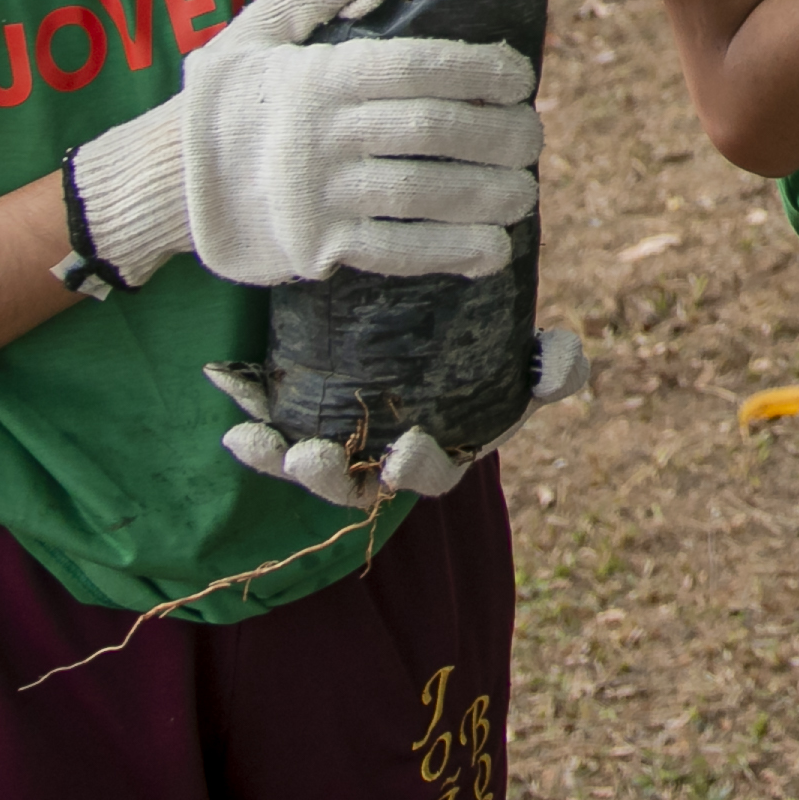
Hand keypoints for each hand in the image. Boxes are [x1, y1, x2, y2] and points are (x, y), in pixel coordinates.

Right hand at [66, 0, 539, 290]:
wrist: (167, 185)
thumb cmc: (226, 102)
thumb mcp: (253, 30)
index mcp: (317, 75)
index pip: (416, 66)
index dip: (481, 70)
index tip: (520, 79)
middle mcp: (320, 133)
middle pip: (432, 131)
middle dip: (499, 134)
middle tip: (533, 138)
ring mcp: (318, 194)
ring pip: (424, 193)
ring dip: (488, 194)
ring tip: (523, 192)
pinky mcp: (316, 246)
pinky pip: (396, 251)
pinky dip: (451, 251)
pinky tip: (492, 248)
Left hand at [211, 328, 592, 505]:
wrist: (417, 314)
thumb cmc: (482, 341)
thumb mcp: (523, 353)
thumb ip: (551, 365)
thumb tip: (559, 364)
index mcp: (447, 446)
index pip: (435, 472)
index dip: (419, 468)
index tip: (405, 449)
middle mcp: (390, 458)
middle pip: (361, 485)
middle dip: (334, 479)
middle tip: (313, 459)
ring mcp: (346, 444)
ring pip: (316, 472)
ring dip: (290, 465)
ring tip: (271, 448)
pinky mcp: (304, 422)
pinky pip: (275, 439)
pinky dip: (257, 436)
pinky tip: (238, 425)